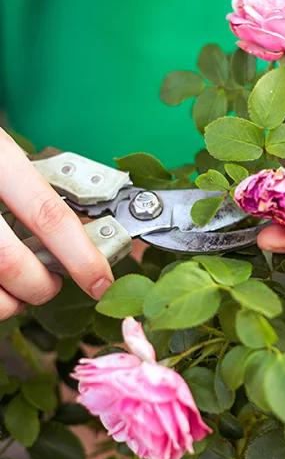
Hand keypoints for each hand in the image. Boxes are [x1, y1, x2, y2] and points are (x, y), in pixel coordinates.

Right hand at [0, 129, 113, 317]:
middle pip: (13, 264)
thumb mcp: (5, 157)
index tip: (100, 281)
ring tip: (21, 290)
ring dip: (12, 302)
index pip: (49, 217)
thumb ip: (36, 191)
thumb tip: (87, 235)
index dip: (82, 258)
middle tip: (51, 284)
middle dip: (42, 287)